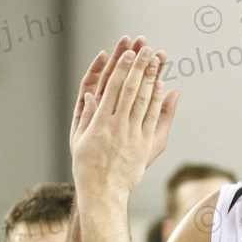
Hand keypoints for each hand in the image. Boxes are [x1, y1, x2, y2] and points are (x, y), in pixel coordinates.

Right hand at [70, 38, 176, 177]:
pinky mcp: (143, 144)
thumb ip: (87, 115)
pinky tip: (161, 86)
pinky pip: (152, 118)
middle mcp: (116, 125)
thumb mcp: (79, 139)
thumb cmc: (87, 166)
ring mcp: (131, 134)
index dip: (121, 69)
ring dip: (150, 78)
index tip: (128, 54)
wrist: (102, 192)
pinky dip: (157, 101)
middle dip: (139, 66)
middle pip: (130, 89)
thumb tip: (93, 94)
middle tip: (146, 48)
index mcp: (98, 121)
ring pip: (143, 100)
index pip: (112, 88)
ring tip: (156, 59)